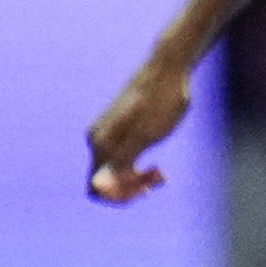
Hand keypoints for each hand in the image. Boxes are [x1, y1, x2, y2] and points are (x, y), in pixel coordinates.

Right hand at [84, 57, 192, 204]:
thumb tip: (97, 188)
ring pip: (116, 172)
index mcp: (101, 143)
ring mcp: (108, 134)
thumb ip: (120, 162)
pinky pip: (123, 160)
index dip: (120, 196)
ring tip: (161, 175)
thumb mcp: (146, 136)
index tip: (146, 187)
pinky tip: (158, 169)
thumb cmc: (160, 102)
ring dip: (137, 180)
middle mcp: (98, 140)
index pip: (97, 189)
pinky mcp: (121, 130)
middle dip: (132, 188)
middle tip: (159, 177)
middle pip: (106, 182)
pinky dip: (139, 169)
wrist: (168, 69)